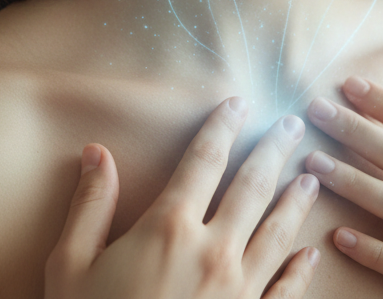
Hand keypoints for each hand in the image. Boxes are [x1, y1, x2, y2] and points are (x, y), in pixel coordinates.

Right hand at [44, 96, 320, 298]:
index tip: (239, 102)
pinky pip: (285, 292)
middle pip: (253, 186)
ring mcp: (239, 291)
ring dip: (296, 200)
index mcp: (169, 227)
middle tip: (293, 123)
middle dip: (274, 149)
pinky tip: (310, 253)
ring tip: (312, 175)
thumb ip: (90, 206)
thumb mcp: (70, 266)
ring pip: (278, 232)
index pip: (204, 159)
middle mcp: (213, 251)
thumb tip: (96, 152)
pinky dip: (300, 270)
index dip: (222, 126)